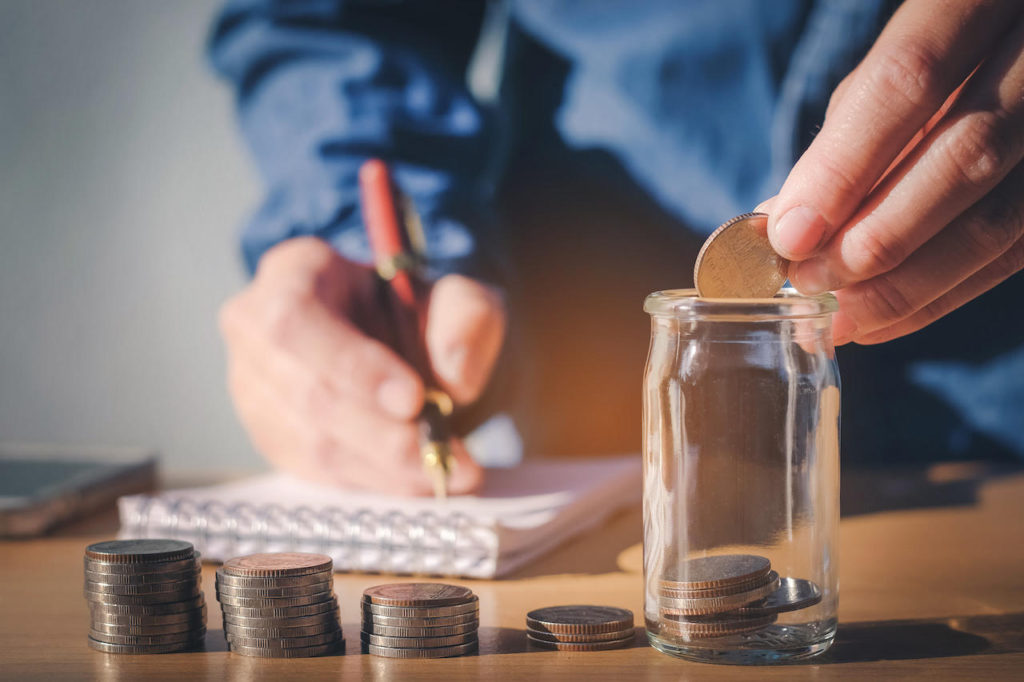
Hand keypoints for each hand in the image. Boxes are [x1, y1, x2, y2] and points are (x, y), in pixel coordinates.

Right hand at [219, 237, 504, 494]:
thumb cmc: (422, 312)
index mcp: (294, 271)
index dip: (351, 366)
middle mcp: (255, 327)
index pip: (297, 320)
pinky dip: (374, 481)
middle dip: (383, 434)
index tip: (412, 399)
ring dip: (387, 467)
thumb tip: (457, 374)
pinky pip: (317, 472)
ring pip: (313, 442)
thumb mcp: (459, 297)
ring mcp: (253, 387)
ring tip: (449, 472)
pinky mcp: (270, 436)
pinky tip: (419, 479)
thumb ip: (467, 319)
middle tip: (447, 455)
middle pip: (308, 393)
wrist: (404, 343)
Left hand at [763, 0, 1023, 344]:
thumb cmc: (946, 53)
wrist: (1021, 47)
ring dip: (908, 284)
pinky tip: (886, 316)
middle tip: (808, 285)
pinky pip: (1015, 251)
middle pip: (966, 157)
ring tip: (838, 317)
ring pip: (1000, 220)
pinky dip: (944, 293)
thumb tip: (782, 223)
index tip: (789, 236)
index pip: (909, 82)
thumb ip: (849, 131)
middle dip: (876, 238)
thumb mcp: (898, 62)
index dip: (843, 167)